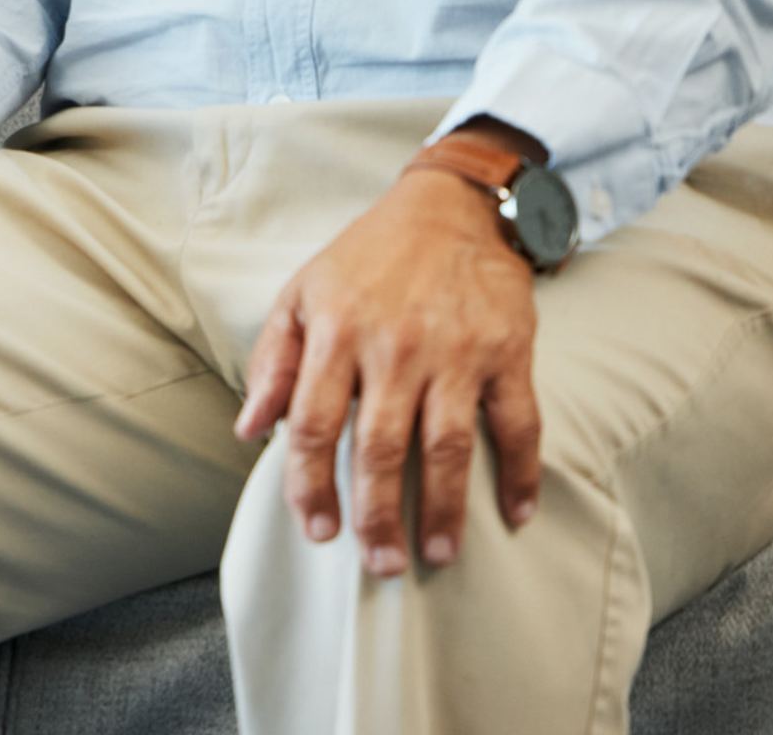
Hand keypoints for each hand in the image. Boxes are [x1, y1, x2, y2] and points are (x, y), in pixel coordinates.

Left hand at [235, 166, 541, 574]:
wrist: (448, 207)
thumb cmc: (366, 258)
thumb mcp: (301, 293)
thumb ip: (273, 361)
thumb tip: (249, 428)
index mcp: (335, 332)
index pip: (312, 424)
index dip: (309, 484)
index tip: (316, 531)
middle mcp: (393, 346)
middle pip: (379, 447)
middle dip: (376, 515)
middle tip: (379, 564)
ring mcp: (455, 351)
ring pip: (446, 446)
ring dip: (441, 508)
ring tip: (436, 554)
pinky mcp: (508, 352)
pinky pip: (518, 423)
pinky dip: (523, 473)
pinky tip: (517, 515)